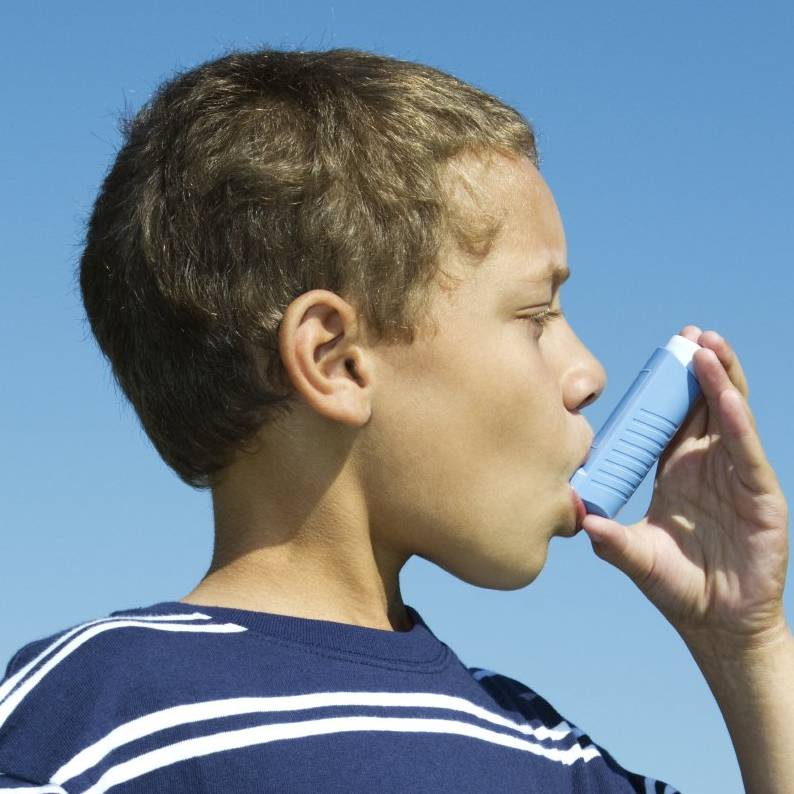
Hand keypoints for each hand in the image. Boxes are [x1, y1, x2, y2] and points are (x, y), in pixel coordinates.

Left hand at [582, 326, 789, 651]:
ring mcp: (736, 476)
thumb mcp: (636, 556)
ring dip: (720, 380)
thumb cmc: (677, 586)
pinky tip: (724, 396)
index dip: (665, 387)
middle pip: (703, 405)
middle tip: (687, 334)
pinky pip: (746, 450)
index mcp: (676, 470)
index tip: (658, 355)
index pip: (670, 418)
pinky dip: (736, 421)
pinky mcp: (760, 494)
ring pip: (730, 417)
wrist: (718, 623)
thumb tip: (577, 518)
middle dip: (697, 368)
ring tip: (707, 345)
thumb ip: (610, 539)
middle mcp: (707, 466)